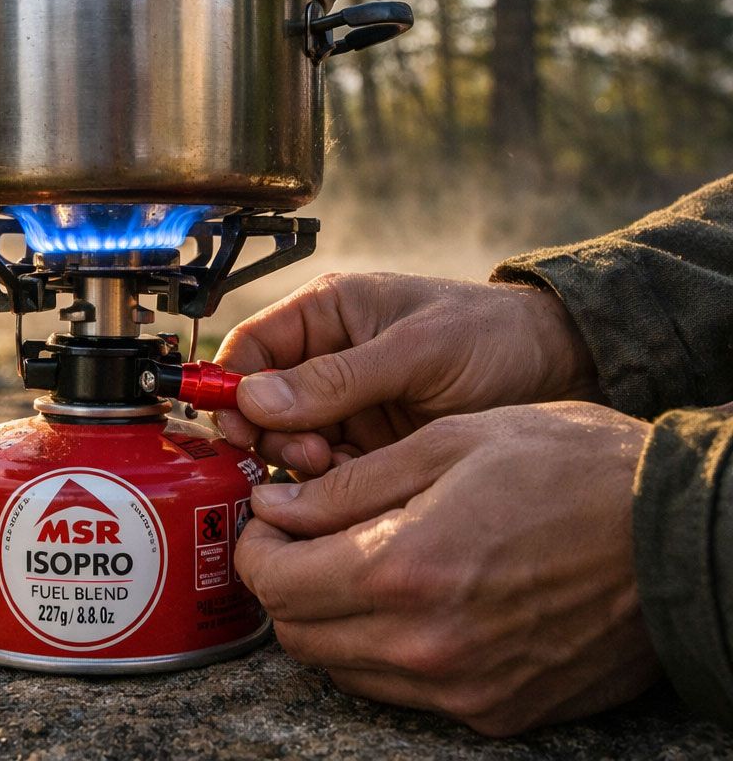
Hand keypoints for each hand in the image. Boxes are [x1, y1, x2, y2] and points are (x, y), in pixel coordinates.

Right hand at [214, 272, 598, 473]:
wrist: (566, 374)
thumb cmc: (496, 336)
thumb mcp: (417, 350)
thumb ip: (337, 377)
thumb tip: (255, 399)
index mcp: (328, 314)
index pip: (251, 347)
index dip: (232, 385)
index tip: (237, 426)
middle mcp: (328, 360)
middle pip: (262, 404)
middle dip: (272, 433)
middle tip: (305, 453)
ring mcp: (349, 407)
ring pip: (291, 443)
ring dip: (302, 462)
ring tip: (333, 464)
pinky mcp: (372, 447)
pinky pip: (329, 472)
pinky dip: (333, 484)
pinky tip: (359, 484)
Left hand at [234, 402, 658, 735]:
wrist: (682, 536)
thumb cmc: (573, 470)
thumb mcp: (449, 443)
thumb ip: (349, 485)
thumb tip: (278, 507)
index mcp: (404, 571)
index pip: (275, 583)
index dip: (255, 548)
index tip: (267, 520)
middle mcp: (426, 647)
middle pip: (300, 634)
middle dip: (286, 582)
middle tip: (305, 537)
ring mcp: (464, 689)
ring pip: (345, 668)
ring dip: (331, 618)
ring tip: (359, 562)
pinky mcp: (499, 711)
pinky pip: (404, 691)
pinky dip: (386, 650)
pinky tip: (414, 600)